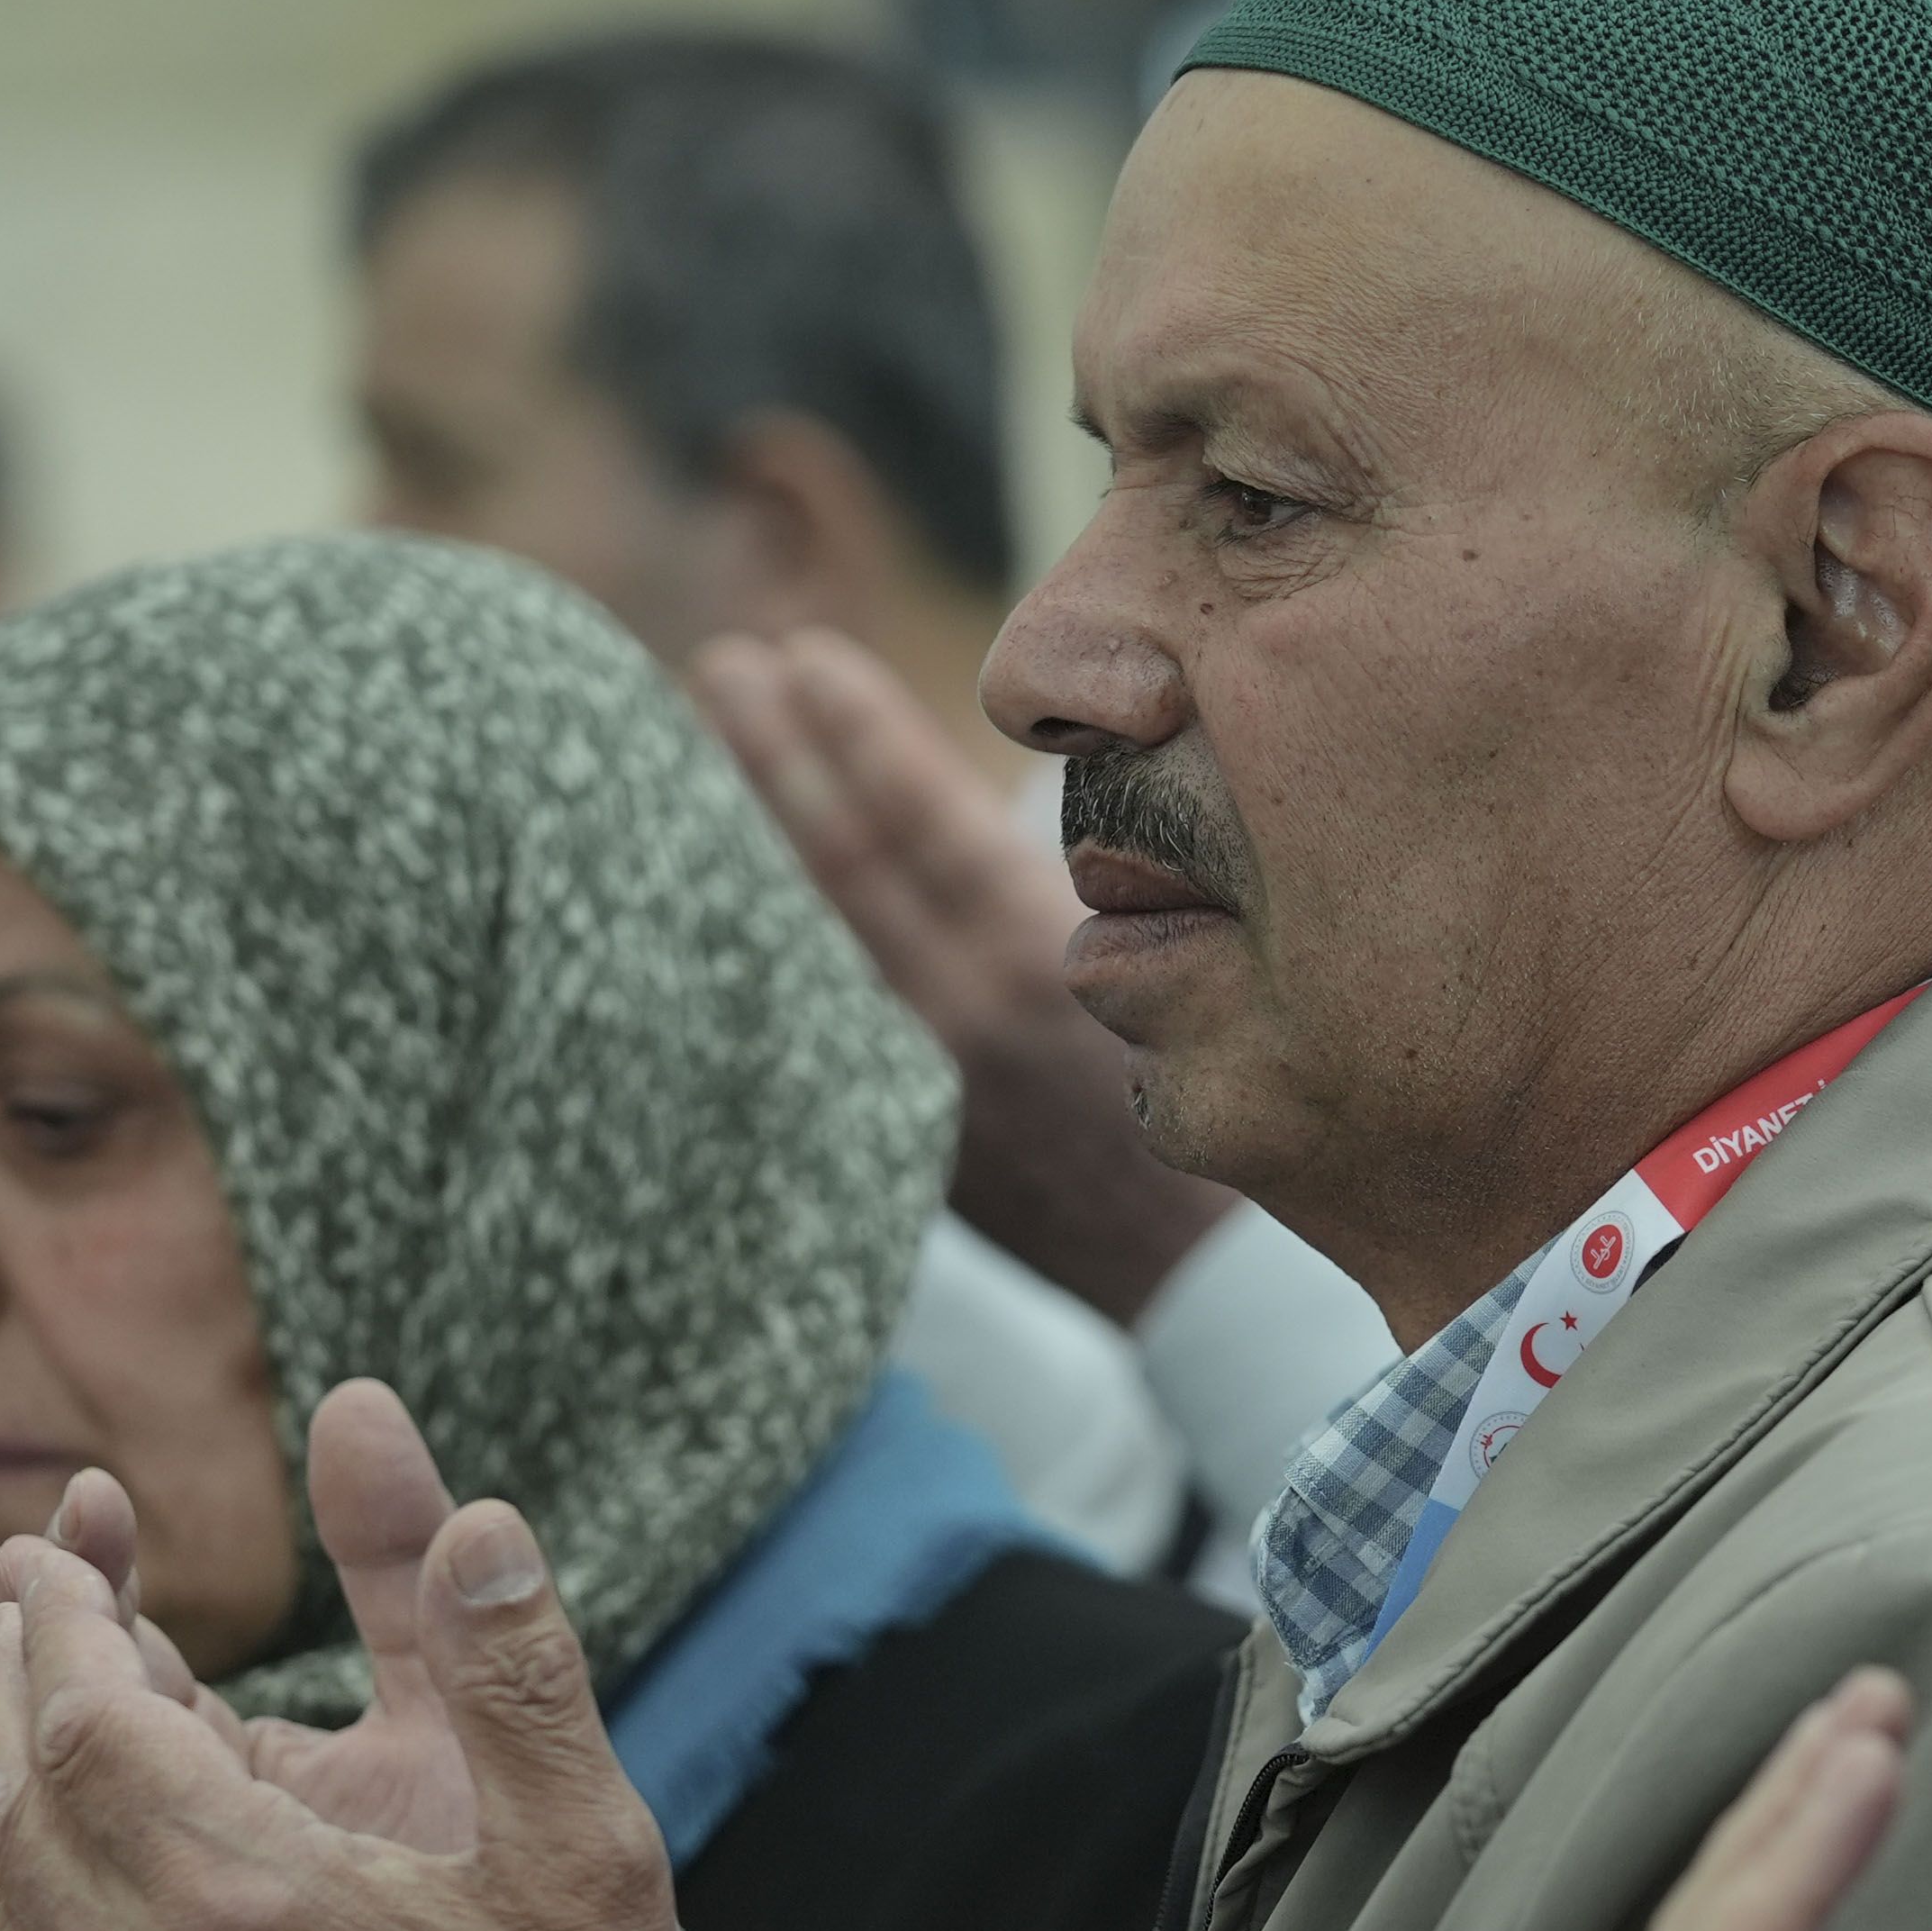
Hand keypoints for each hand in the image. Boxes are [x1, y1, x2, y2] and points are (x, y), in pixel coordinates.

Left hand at [0, 1382, 692, 1930]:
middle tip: (22, 1611)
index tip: (53, 1551)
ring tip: (19, 1724)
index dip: (64, 1625)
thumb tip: (461, 1504)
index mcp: (247, 1903)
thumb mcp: (586, 1841)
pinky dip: (0, 1920)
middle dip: (9, 1690)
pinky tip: (30, 1882)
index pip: (87, 1722)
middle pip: (13, 1808)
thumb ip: (508, 1663)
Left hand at [689, 628, 1236, 1322]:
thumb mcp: (1194, 961)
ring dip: (755, 836)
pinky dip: (774, 939)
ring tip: (699, 751)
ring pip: (813, 937)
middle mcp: (964, 1015)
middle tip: (717, 671)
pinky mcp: (900, 1128)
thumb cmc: (1232, 1090)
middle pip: (840, 867)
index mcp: (1045, 961)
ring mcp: (920, 1078)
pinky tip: (730, 890)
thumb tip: (1022, 777)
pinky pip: (818, 1009)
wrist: (1200, 1270)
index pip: (922, 820)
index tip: (801, 659)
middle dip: (773, 761)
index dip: (856, 733)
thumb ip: (1099, 877)